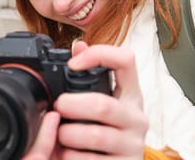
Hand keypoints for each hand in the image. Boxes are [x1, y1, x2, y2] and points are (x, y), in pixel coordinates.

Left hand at [53, 41, 147, 158]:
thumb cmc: (108, 131)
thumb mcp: (104, 102)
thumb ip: (90, 76)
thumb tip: (78, 46)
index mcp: (132, 95)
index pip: (126, 60)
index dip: (99, 55)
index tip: (73, 64)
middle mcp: (137, 118)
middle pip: (102, 105)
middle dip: (70, 105)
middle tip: (57, 108)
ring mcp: (133, 145)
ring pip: (93, 136)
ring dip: (67, 135)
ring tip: (59, 135)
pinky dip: (71, 157)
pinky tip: (66, 154)